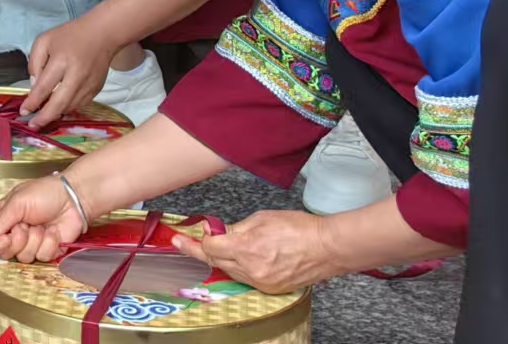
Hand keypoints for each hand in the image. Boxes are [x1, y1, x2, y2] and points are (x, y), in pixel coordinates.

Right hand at [0, 175, 85, 262]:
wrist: (74, 198)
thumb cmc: (44, 193)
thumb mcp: (17, 203)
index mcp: (3, 219)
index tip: (4, 237)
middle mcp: (15, 233)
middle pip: (5, 252)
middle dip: (17, 241)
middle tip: (25, 227)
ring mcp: (32, 243)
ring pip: (24, 257)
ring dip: (35, 240)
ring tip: (42, 226)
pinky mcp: (48, 250)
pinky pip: (42, 257)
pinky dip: (49, 244)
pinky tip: (53, 232)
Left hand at [19, 17, 116, 125]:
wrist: (102, 35)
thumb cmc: (70, 36)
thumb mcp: (44, 41)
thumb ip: (35, 62)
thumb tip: (34, 86)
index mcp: (61, 61)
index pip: (43, 87)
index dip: (32, 102)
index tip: (23, 111)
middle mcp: (76, 76)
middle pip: (59, 104)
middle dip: (44, 117)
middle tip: (32, 126)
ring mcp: (88, 85)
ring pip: (69, 107)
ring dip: (56, 115)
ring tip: (43, 118)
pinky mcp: (96, 90)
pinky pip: (80, 105)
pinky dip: (68, 109)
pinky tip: (59, 109)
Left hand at [171, 210, 336, 292]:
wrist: (327, 248)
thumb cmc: (299, 228)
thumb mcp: (261, 218)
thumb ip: (236, 228)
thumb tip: (218, 232)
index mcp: (246, 248)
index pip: (209, 247)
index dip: (194, 241)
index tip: (180, 238)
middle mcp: (251, 269)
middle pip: (215, 261)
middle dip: (200, 251)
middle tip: (185, 242)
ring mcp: (261, 282)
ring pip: (229, 270)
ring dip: (220, 259)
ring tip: (216, 246)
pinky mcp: (271, 289)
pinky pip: (245, 278)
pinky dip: (237, 267)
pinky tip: (237, 257)